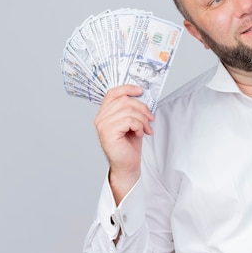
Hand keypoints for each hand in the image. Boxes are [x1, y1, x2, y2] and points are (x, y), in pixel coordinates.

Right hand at [94, 85, 153, 202]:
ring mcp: (103, 125)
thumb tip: (142, 96)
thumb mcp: (132, 122)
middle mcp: (101, 118)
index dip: (127, 88)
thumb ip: (132, 109)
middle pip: (124, 100)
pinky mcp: (108, 132)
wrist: (127, 164)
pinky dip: (139, 126)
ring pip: (129, 110)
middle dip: (142, 108)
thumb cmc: (129, 144)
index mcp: (105, 113)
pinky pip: (129, 120)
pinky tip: (139, 134)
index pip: (113, 93)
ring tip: (146, 129)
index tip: (140, 91)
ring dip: (143, 120)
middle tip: (150, 119)